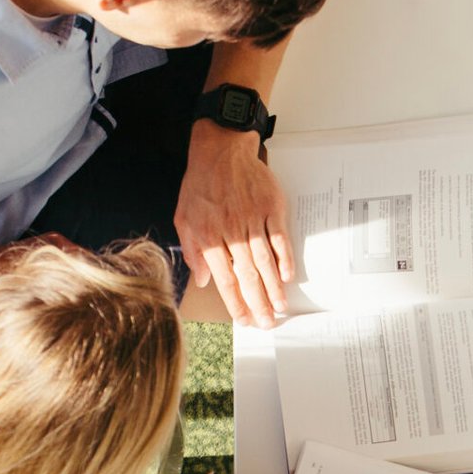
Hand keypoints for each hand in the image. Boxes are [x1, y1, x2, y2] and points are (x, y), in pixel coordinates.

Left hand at [174, 126, 294, 327]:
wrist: (220, 151)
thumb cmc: (201, 184)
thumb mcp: (184, 218)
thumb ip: (193, 250)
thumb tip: (202, 280)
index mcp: (210, 237)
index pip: (225, 279)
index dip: (235, 303)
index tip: (244, 320)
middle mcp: (232, 232)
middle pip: (248, 275)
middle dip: (258, 303)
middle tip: (267, 323)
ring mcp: (253, 219)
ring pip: (265, 261)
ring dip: (274, 287)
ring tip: (280, 307)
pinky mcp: (270, 208)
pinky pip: (280, 238)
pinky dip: (285, 258)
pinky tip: (288, 275)